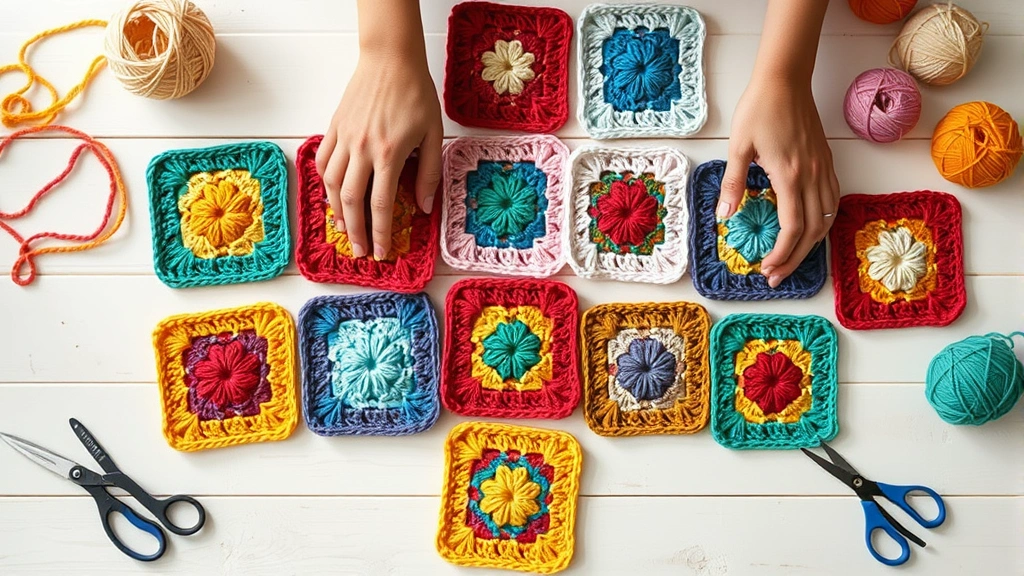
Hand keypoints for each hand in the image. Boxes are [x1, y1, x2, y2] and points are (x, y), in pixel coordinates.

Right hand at [315, 48, 441, 259]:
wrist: (390, 59)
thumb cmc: (415, 93)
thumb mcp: (433, 133)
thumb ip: (429, 173)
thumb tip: (423, 208)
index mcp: (390, 153)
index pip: (382, 204)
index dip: (381, 233)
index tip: (382, 252)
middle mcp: (362, 149)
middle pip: (352, 201)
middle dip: (356, 232)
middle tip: (360, 251)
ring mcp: (344, 138)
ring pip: (331, 185)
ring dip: (337, 212)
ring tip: (345, 230)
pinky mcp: (333, 127)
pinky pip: (322, 162)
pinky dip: (324, 184)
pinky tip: (332, 197)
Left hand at [719, 77, 839, 287]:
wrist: (785, 79)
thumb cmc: (759, 108)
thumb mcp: (737, 147)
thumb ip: (733, 184)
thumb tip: (724, 217)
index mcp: (788, 175)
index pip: (793, 228)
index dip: (782, 253)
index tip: (766, 268)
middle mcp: (811, 176)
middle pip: (812, 231)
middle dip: (794, 259)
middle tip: (775, 277)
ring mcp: (822, 168)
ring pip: (826, 218)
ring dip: (810, 244)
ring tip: (791, 260)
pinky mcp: (825, 161)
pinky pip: (832, 199)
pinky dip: (823, 221)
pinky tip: (810, 229)